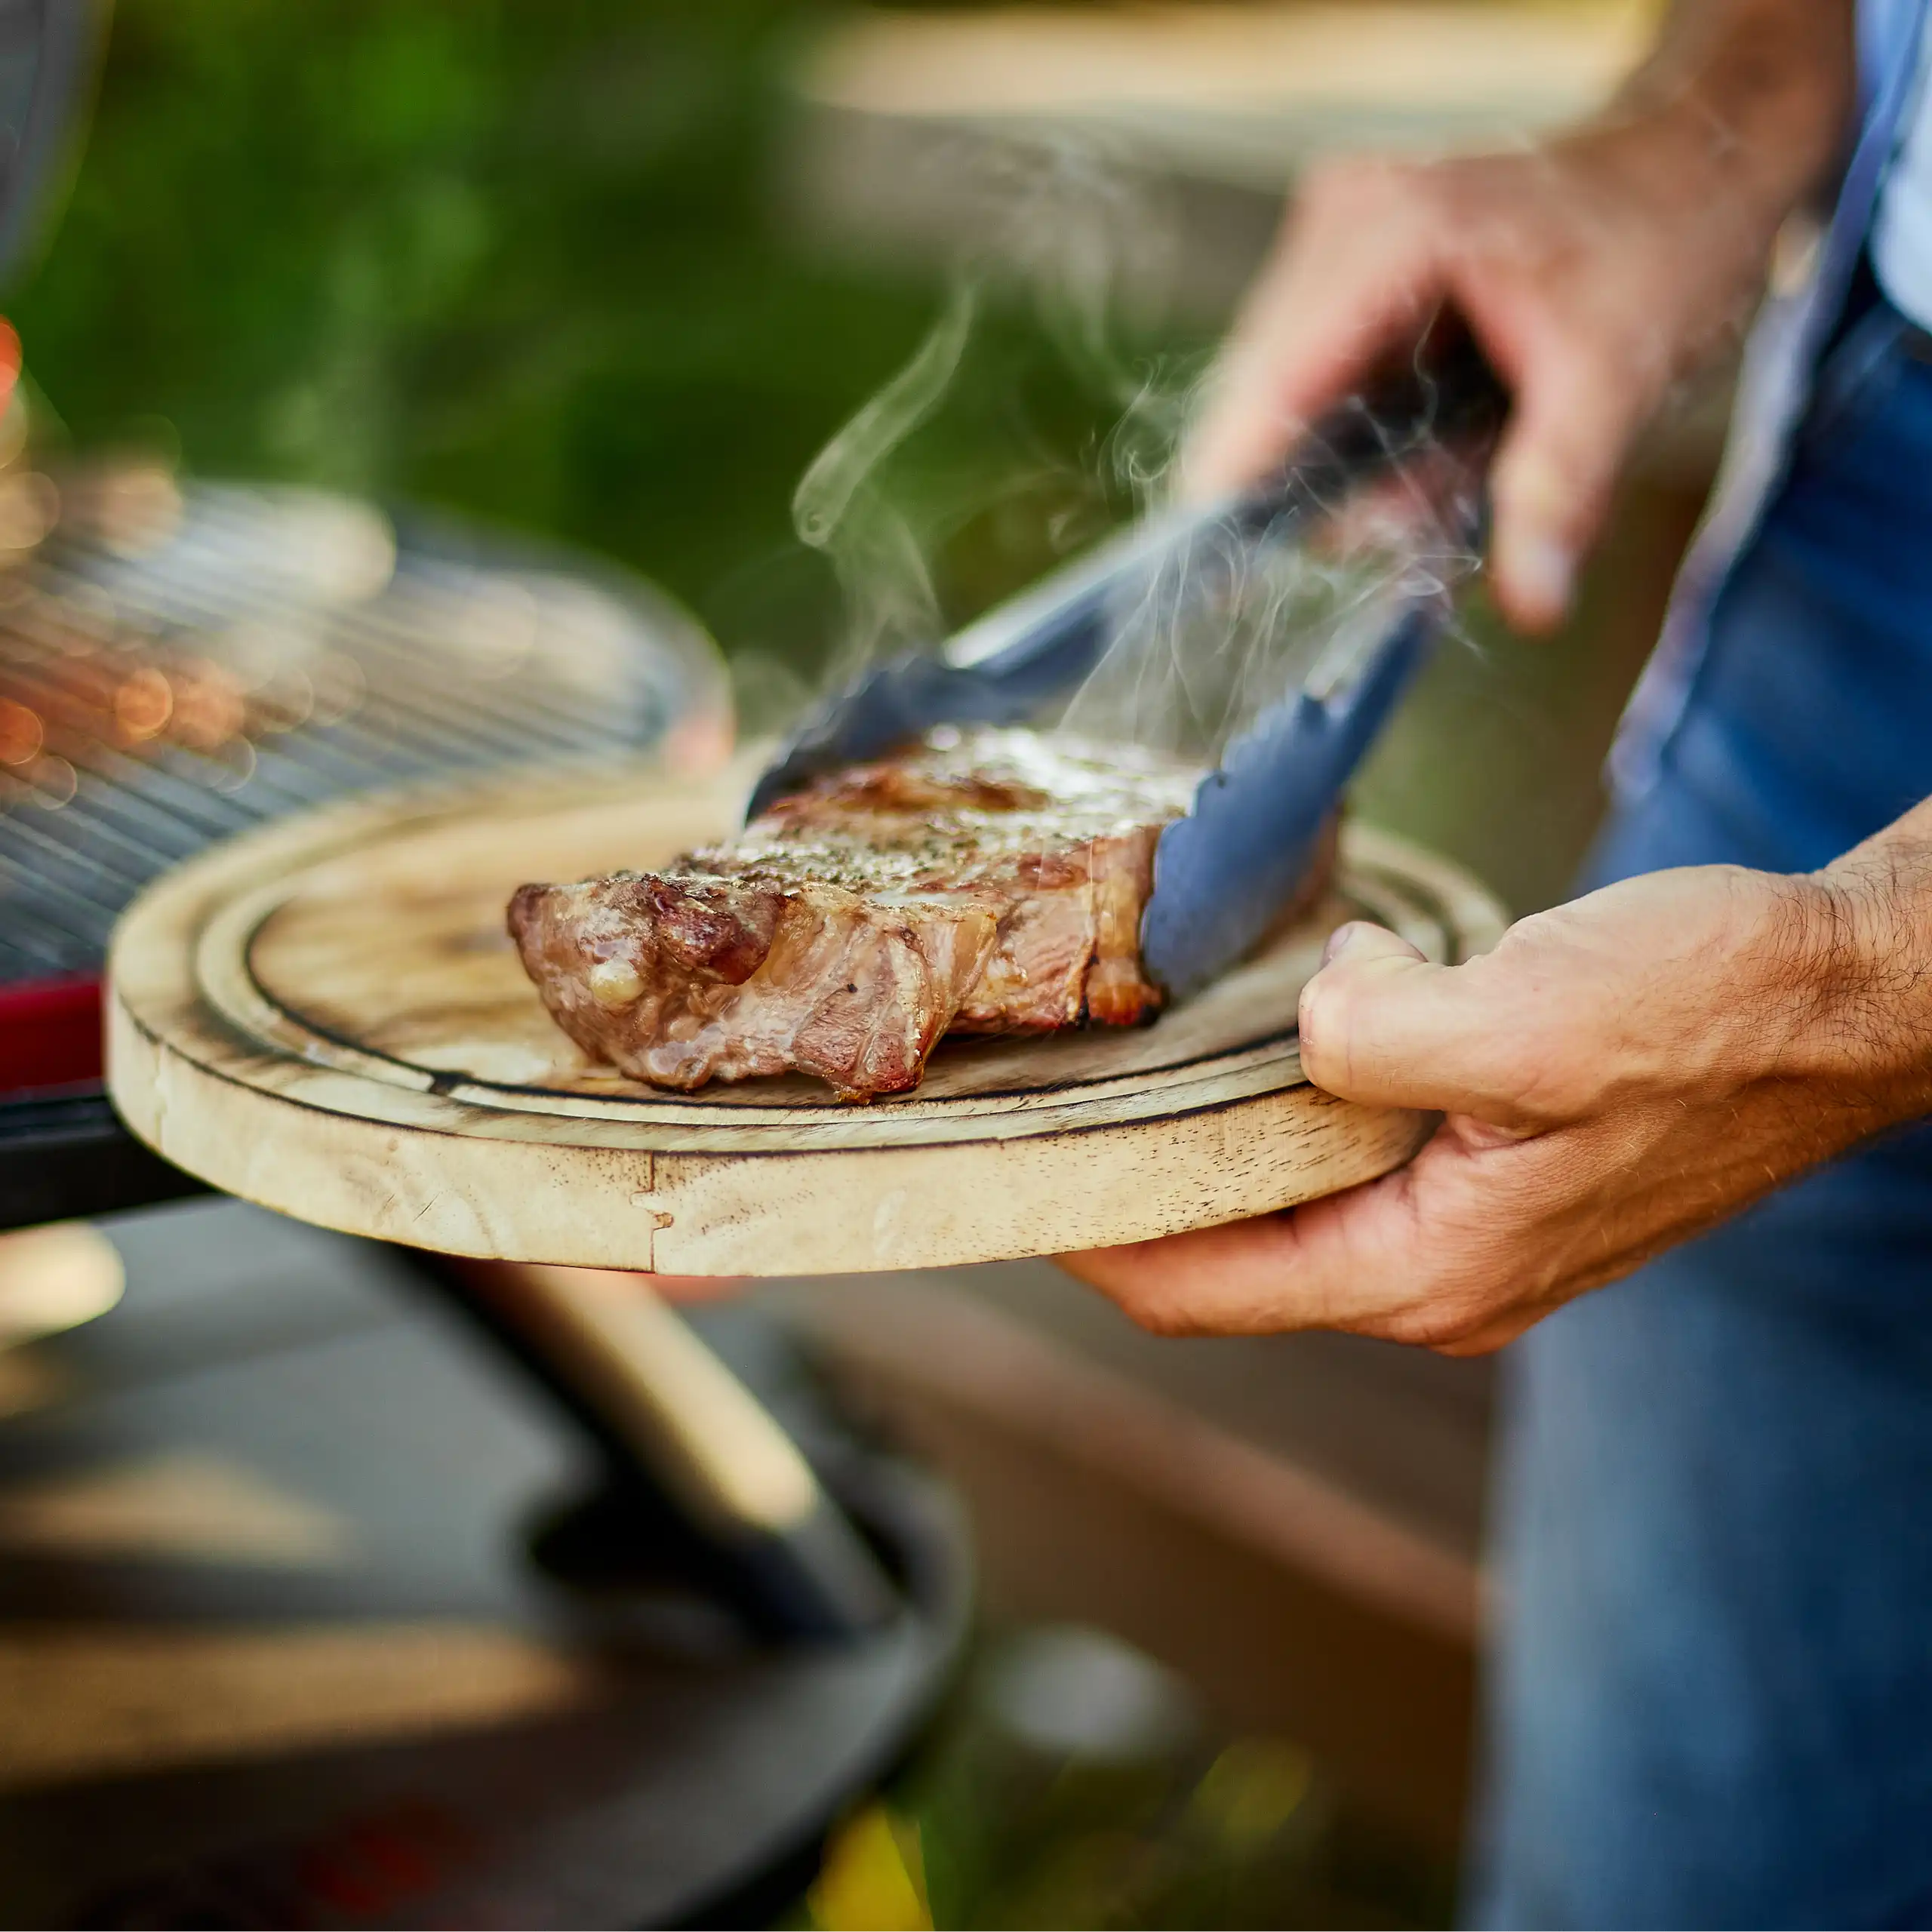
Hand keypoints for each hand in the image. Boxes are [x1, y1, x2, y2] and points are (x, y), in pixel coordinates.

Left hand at [1061, 847, 1931, 1354]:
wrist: (1837, 999)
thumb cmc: (1710, 1014)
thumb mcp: (1526, 1018)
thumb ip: (1377, 1038)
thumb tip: (1308, 1016)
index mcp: (1424, 1271)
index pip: (1200, 1291)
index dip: (1088, 1240)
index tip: (1002, 1176)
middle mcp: (1434, 1275)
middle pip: (1229, 1258)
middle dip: (1131, 1192)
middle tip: (1043, 1103)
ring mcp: (1464, 1230)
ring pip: (1287, 1204)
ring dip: (1209, 1142)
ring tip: (1123, 1064)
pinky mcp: (1491, 1173)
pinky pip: (1348, 1159)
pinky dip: (1287, 1109)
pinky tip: (1257, 1035)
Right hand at [1187, 55, 1849, 629]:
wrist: (1692, 166)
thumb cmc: (1665, 243)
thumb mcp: (1622, 377)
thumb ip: (1561, 492)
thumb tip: (1532, 601)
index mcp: (1394, 233)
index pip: (1271, 383)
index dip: (1233, 487)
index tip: (1212, 579)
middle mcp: (1341, 221)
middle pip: (1263, 397)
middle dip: (1328, 484)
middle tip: (1422, 514)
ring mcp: (1334, 235)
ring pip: (1283, 395)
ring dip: (1349, 463)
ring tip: (1452, 460)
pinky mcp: (1343, 263)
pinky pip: (1314, 379)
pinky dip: (1362, 434)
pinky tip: (1433, 435)